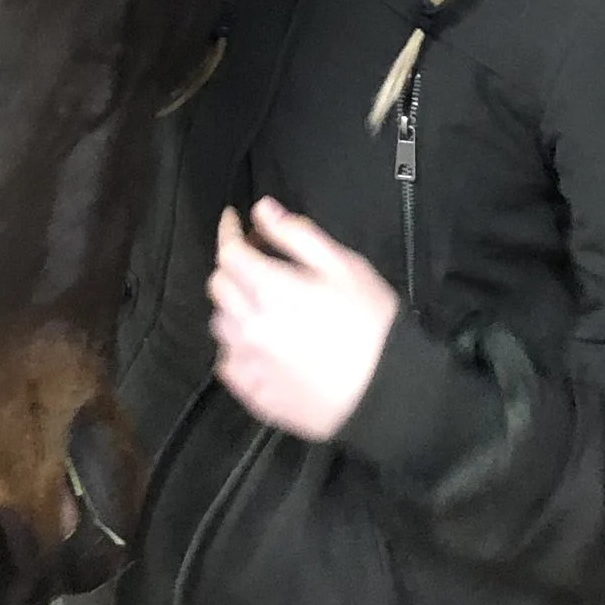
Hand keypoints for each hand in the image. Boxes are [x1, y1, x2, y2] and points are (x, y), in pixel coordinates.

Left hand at [208, 198, 398, 440]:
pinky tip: (257, 344)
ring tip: (259, 303)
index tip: (233, 220)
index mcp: (270, 289)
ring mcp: (249, 362)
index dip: (228, 231)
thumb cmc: (372, 324)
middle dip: (231, 265)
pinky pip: (227, 364)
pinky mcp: (255, 393)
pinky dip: (234, 347)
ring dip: (232, 306)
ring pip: (220, 324)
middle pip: (218, 286)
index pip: (229, 252)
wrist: (386, 390)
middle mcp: (249, 325)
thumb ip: (297, 235)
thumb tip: (263, 211)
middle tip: (257, 260)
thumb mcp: (344, 266)